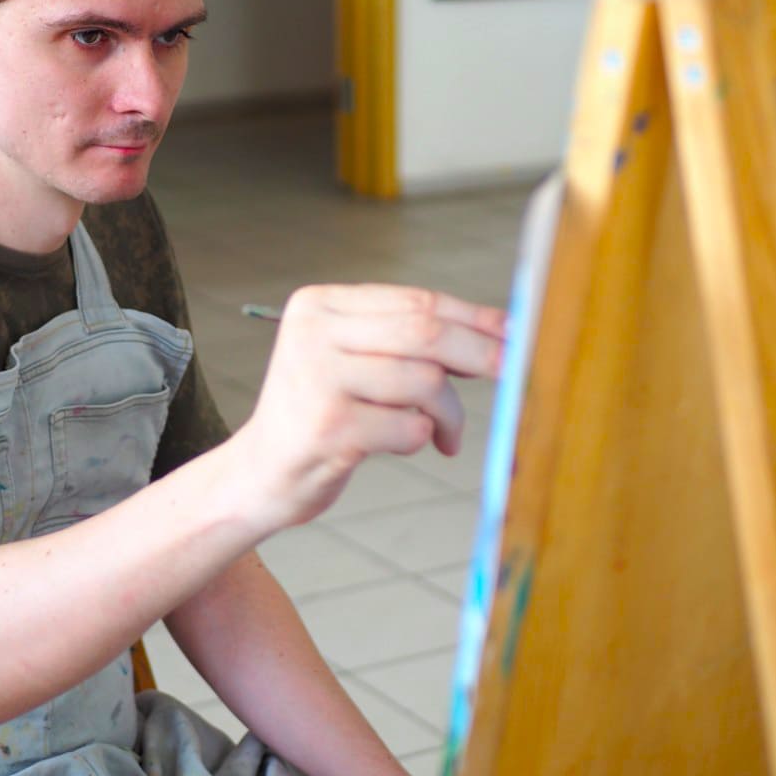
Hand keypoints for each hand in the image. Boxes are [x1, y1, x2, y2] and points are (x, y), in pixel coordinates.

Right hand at [233, 284, 506, 531]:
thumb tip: (495, 334)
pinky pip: (409, 427)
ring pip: (424, 381)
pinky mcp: (327, 428)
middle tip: (513, 374)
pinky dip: (419, 438)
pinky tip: (402, 443)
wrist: (260, 474)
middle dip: (480, 354)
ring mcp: (317, 380)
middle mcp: (313, 334)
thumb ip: (405, 341)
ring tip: (445, 434)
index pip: (414, 301)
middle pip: (424, 333)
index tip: (515, 333)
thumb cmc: (320, 415)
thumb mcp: (351, 361)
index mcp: (318, 305)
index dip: (473, 317)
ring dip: (449, 414)